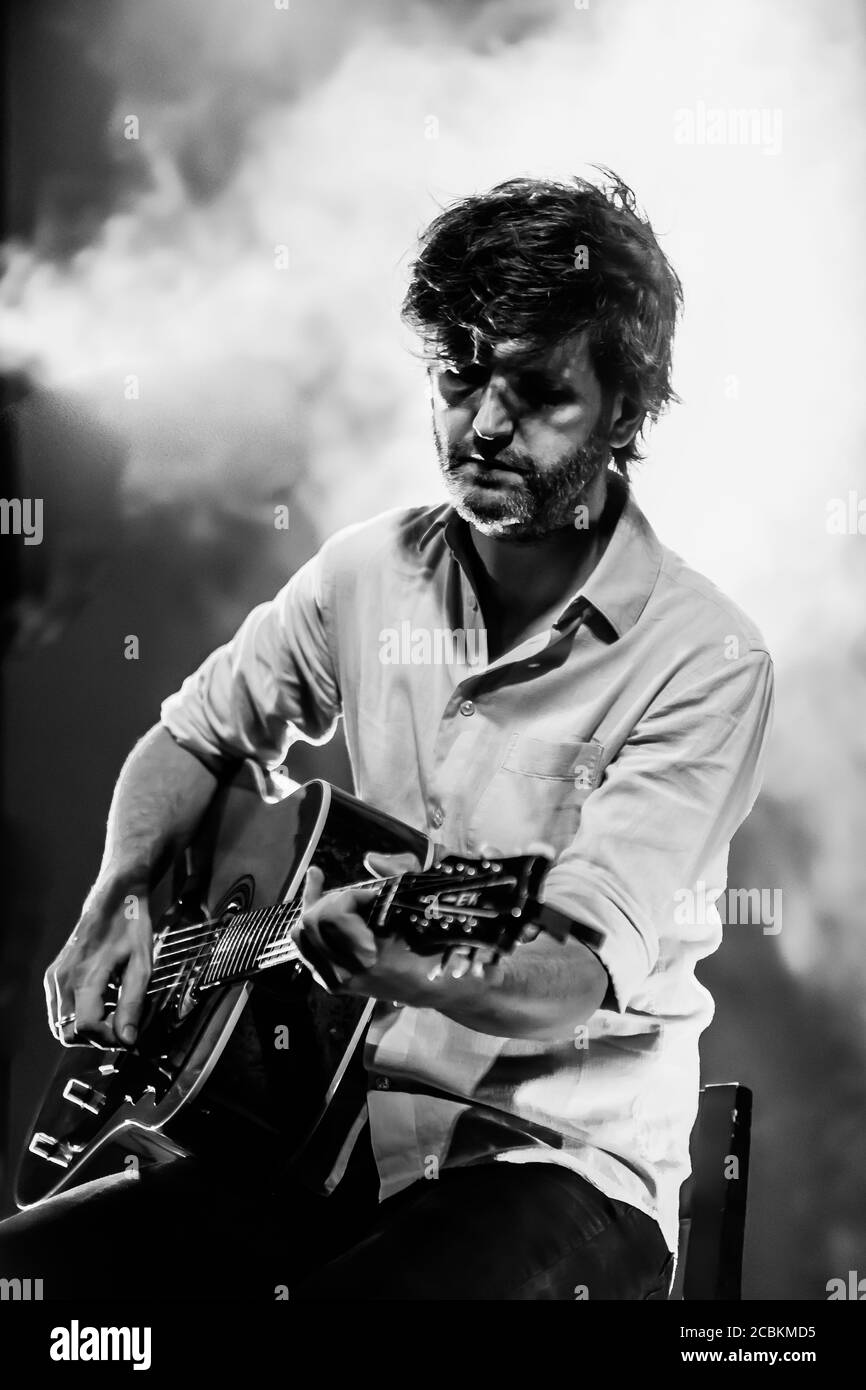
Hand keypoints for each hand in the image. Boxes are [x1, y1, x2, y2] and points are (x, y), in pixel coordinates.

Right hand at [43, 877, 152, 1049]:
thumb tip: (127, 1039)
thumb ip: (133, 1004)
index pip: (85, 1028)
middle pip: (67, 1033)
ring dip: (86, 1028)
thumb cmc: (130, 927)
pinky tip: (102, 1002)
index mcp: (84, 977)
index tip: (127, 1032)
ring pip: (61, 1024)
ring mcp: (54, 977)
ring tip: (112, 1013)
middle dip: (95, 1038)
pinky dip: (78, 1015)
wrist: (115, 899)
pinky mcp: (53, 975)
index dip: (108, 1038)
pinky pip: (60, 1009)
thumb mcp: (142, 965)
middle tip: (120, 1026)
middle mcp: (62, 980)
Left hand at [291, 857, 505, 1002]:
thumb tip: (371, 860)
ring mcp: (337, 979)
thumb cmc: (437, 946)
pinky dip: (309, 921)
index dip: (353, 895)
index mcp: (369, 955)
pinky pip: (305, 948)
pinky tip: (317, 890)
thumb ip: (400, 876)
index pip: (337, 913)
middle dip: (335, 898)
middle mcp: (346, 970)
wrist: (440, 986)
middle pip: (315, 919)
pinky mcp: (333, 981)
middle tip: (361, 896)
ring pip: (302, 933)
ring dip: (318, 907)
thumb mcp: (425, 907)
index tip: (374, 894)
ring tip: (328, 889)